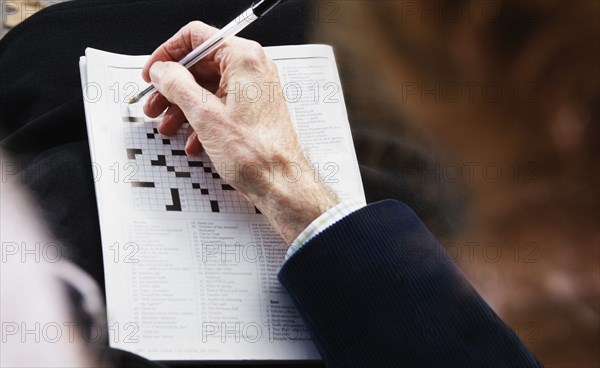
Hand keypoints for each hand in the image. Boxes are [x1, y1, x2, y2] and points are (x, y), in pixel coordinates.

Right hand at [142, 21, 337, 244]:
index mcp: (244, 58)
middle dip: (172, 87)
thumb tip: (162, 71)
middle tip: (154, 103)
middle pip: (200, 64)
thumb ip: (177, 85)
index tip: (153, 72)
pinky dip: (201, 119)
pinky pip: (220, 105)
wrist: (280, 184)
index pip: (197, 36)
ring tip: (168, 124)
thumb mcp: (205, 115)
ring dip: (183, 106)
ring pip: (207, 87)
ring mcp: (254, 90)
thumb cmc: (256, 153)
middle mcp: (253, 69)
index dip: (168, 53)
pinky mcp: (253, 110)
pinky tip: (191, 139)